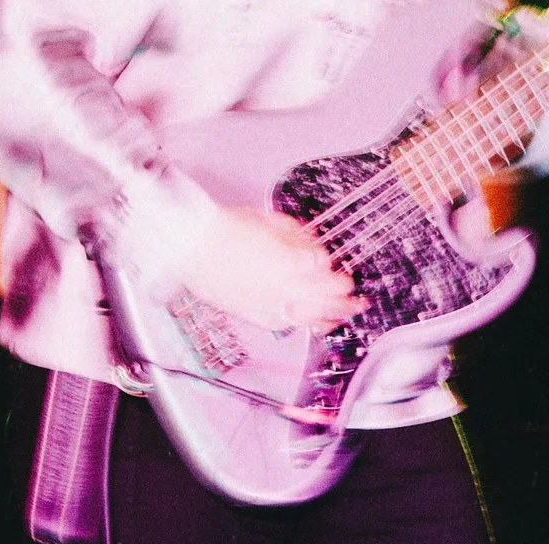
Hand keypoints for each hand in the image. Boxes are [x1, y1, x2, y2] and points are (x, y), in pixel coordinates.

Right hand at [175, 204, 362, 333]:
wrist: (192, 244)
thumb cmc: (223, 227)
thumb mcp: (267, 221)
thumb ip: (295, 238)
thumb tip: (312, 250)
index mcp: (291, 261)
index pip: (325, 274)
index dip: (336, 274)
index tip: (342, 273)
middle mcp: (286, 286)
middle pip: (326, 299)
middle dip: (344, 300)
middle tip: (356, 301)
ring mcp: (271, 303)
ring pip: (312, 316)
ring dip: (332, 317)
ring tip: (344, 317)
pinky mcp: (256, 314)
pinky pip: (289, 323)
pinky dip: (306, 325)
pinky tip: (314, 326)